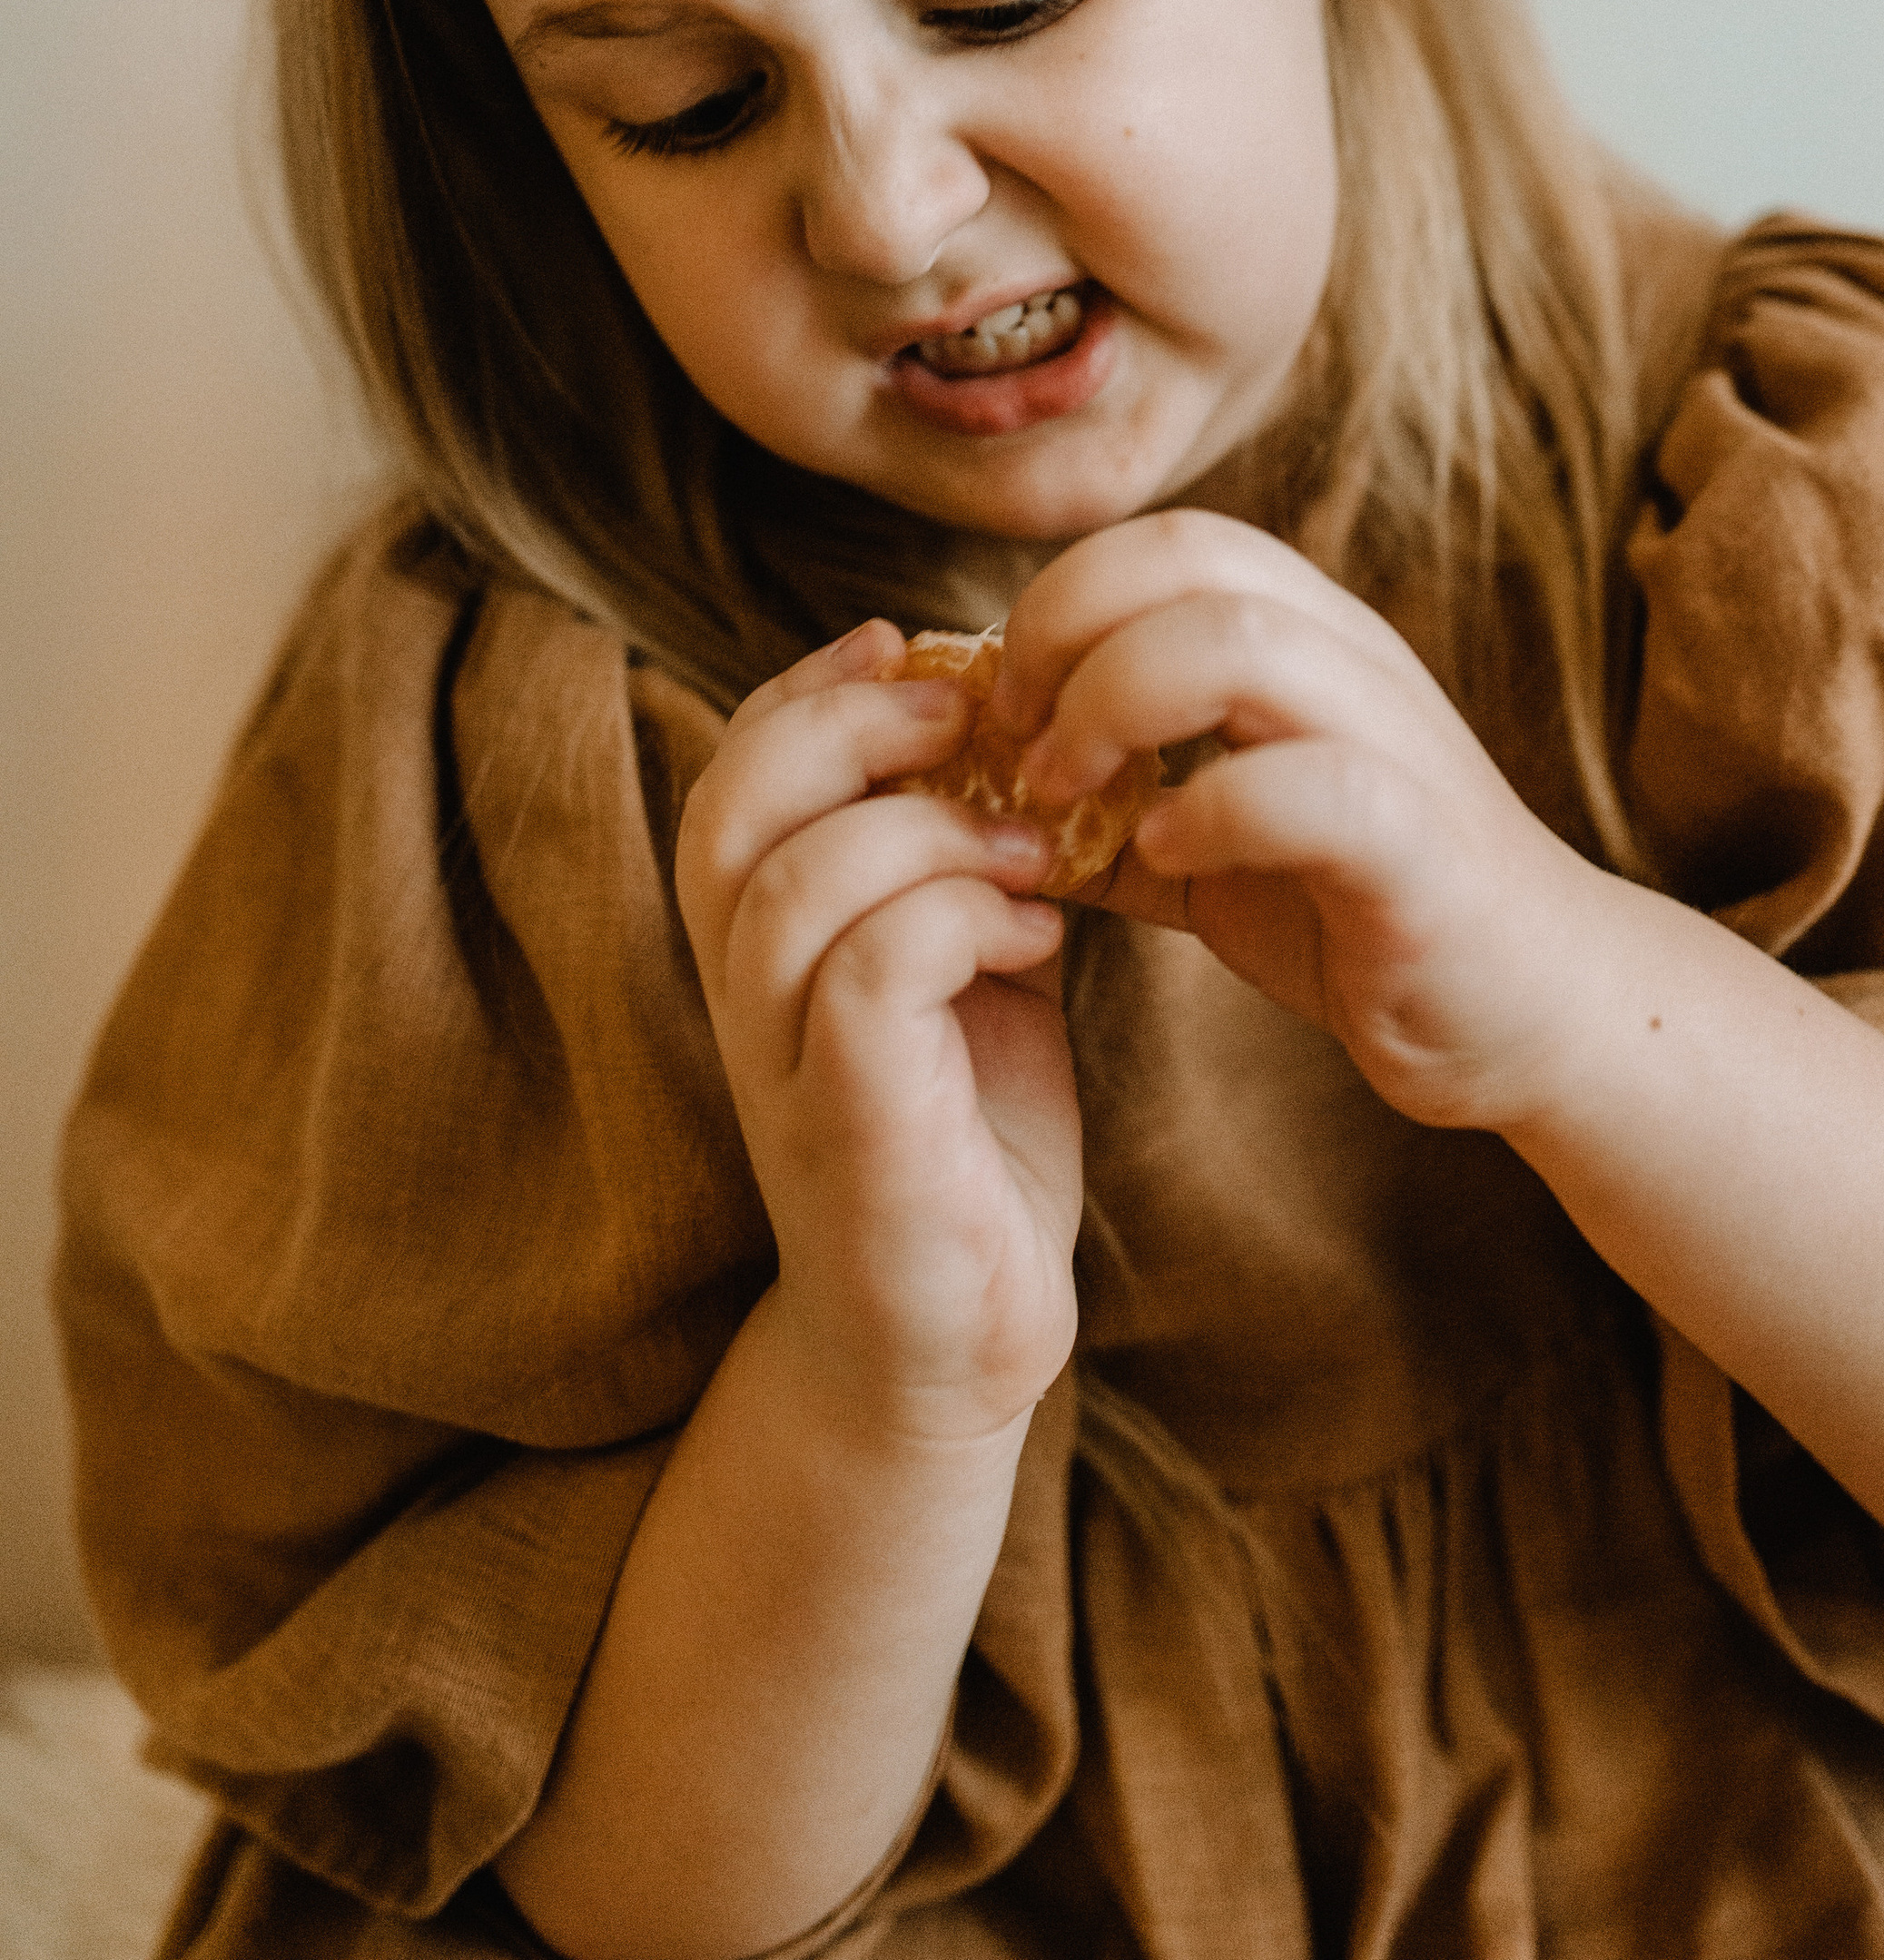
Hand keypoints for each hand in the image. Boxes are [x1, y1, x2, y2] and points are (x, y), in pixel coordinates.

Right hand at [674, 624, 1081, 1445]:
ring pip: (798, 882)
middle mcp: (741, 997)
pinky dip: (960, 923)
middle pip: (733, 804)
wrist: (952, 1347)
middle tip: (975, 714)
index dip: (811, 686)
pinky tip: (1040, 941)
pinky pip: (869, 976)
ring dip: (930, 831)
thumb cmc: (964, 1142)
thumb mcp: (959, 967)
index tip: (915, 645)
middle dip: (851, 725)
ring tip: (1035, 849)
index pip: (734, 767)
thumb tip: (1011, 716)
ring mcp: (781, 1069)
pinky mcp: (846, 1133)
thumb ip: (953, 859)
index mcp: (759, 941)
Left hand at [995, 512, 1585, 1135]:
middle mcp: (1352, 663)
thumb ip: (1116, 810)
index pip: (1168, 538)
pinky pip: (1313, 787)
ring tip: (1063, 788)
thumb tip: (979, 798)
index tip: (1004, 706)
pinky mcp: (1419, 851)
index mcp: (1306, 640)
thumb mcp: (1217, 849)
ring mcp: (1393, 745)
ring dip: (1113, 702)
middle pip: (1188, 555)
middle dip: (1061, 627)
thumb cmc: (1367, 917)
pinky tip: (1166, 854)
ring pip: (1242, 641)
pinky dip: (1214, 810)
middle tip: (1014, 738)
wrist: (1535, 1016)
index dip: (1060, 598)